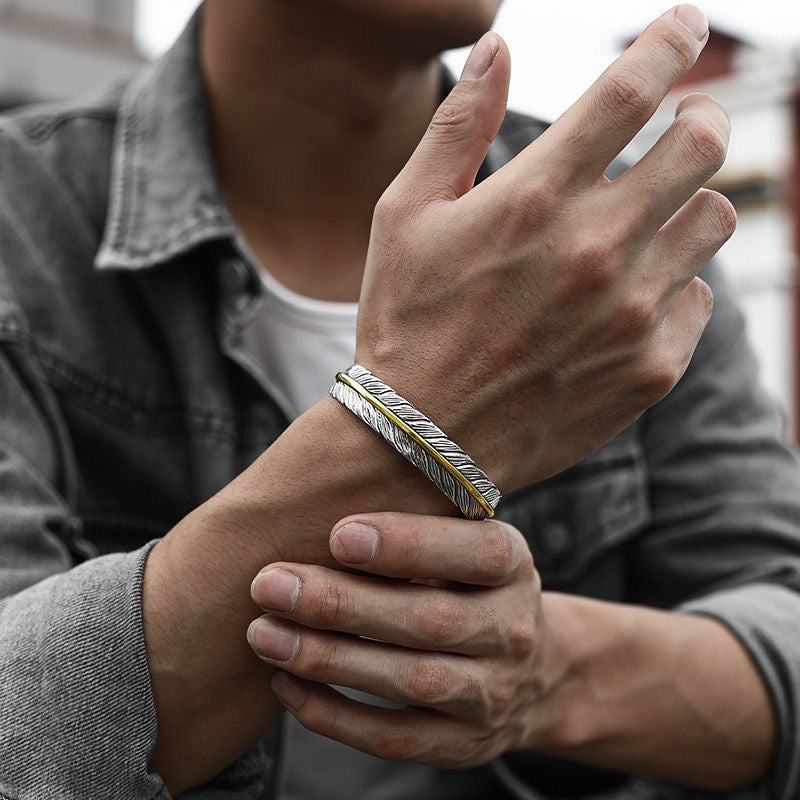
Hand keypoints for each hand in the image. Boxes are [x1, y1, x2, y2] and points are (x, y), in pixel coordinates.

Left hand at [247, 512, 558, 766]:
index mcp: (514, 567)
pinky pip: (394, 738)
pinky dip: (334, 714)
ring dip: (328, 658)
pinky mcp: (461, 745)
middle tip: (271, 584)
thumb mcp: (467, 544)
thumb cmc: (473, 586)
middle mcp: (511, 632)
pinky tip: (286, 684)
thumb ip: (417, 526)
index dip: (410, 544)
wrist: (533, 674)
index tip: (338, 534)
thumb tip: (323, 496)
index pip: (477, 553)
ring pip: (410, 681)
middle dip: (343, 603)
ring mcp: (491, 695)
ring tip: (264, 634)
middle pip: (431, 621)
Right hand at [356, 5, 734, 488]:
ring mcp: (631, 313)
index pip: (632, 88)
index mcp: (533, 197)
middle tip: (685, 122)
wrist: (422, 440)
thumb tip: (500, 45)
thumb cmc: (405, 323)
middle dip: (701, 115)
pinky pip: (699, 300)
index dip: (670, 41)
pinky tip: (628, 301)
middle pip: (703, 143)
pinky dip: (674, 286)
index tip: (685, 25)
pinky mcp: (650, 368)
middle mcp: (596, 248)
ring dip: (688, 204)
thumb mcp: (406, 216)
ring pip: (715, 220)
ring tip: (647, 221)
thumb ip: (458, 126)